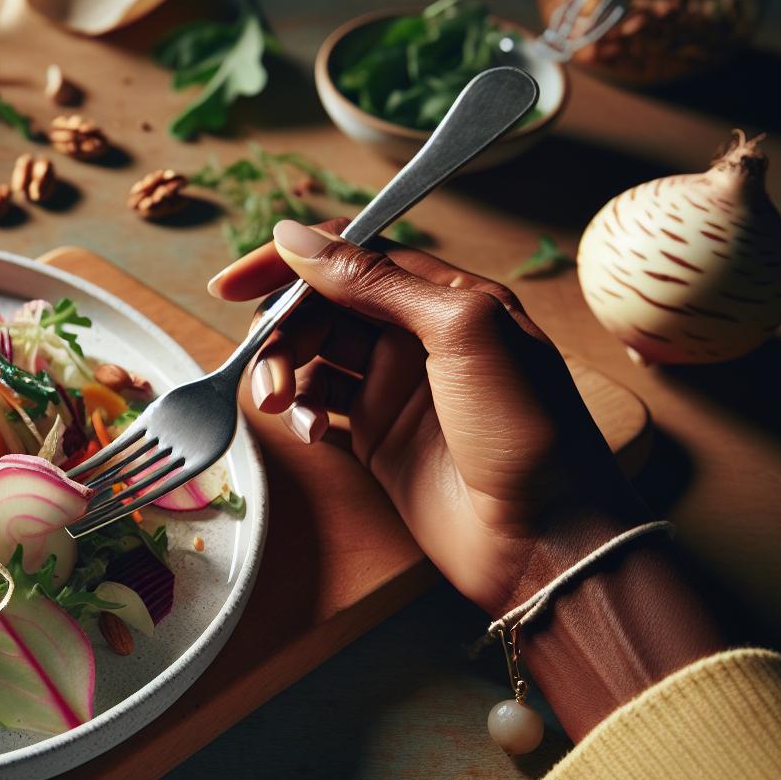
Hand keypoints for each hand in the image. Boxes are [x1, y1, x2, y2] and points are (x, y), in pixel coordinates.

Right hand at [212, 219, 723, 738]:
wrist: (546, 540)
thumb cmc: (528, 431)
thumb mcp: (460, 333)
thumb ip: (378, 282)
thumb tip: (299, 239)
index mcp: (446, 296)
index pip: (354, 254)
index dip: (292, 261)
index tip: (235, 283)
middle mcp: (416, 336)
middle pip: (323, 306)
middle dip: (282, 330)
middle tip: (263, 371)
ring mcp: (394, 388)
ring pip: (313, 355)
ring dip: (282, 371)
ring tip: (273, 405)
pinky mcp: (377, 438)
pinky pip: (317, 406)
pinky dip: (298, 411)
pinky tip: (307, 430)